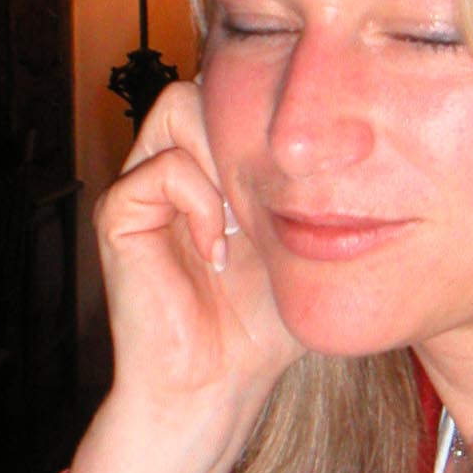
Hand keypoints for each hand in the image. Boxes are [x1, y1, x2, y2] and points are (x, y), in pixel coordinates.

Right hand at [23, 82, 301, 472]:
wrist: (218, 386)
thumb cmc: (263, 324)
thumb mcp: (303, 241)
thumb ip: (315, 186)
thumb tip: (353, 134)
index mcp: (210, 168)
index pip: (232, 93)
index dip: (267, 119)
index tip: (301, 180)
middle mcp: (171, 166)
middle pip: (204, 86)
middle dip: (245, 132)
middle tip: (271, 198)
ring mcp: (140, 187)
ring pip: (180, 107)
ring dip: (225, 160)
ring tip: (244, 222)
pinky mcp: (119, 214)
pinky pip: (162, 169)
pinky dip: (200, 203)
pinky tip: (218, 252)